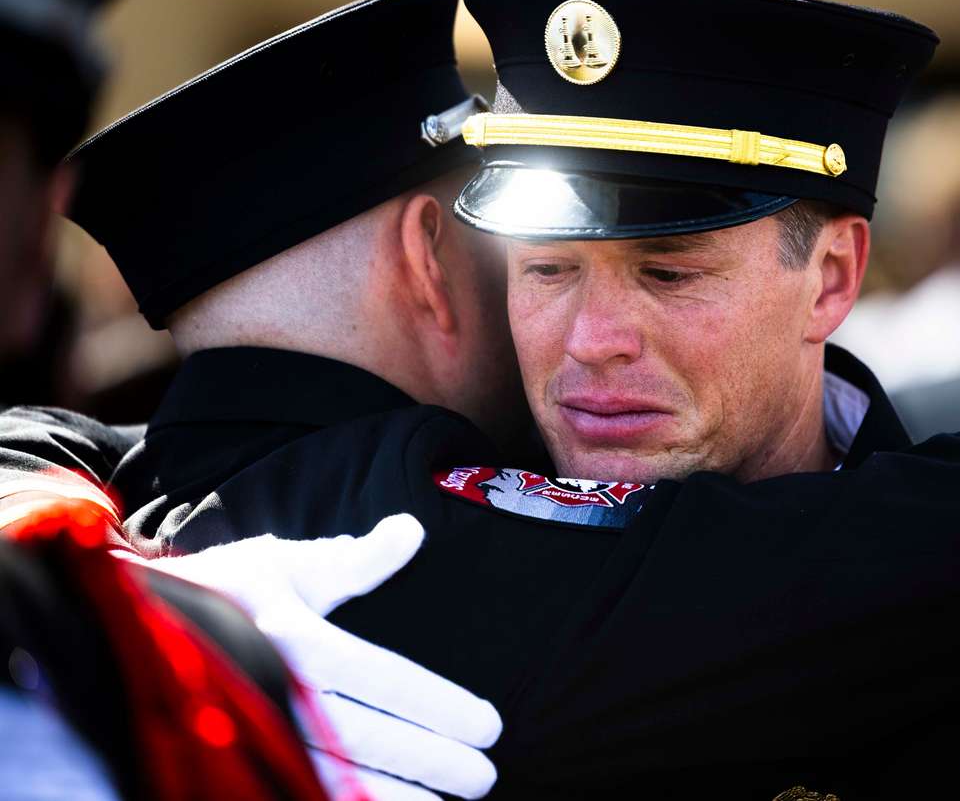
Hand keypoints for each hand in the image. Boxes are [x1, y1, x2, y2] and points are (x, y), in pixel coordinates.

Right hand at [118, 515, 499, 799]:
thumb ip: (354, 560)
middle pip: (371, 738)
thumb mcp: (284, 564)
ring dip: (396, 798)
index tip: (490, 726)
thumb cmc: (218, 591)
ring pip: (337, 779)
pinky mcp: (229, 760)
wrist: (125, 625)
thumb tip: (413, 530)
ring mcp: (252, 732)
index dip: (442, 707)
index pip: (387, 679)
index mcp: (296, 639)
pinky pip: (296, 794)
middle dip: (433, 761)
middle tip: (483, 778)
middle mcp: (276, 691)